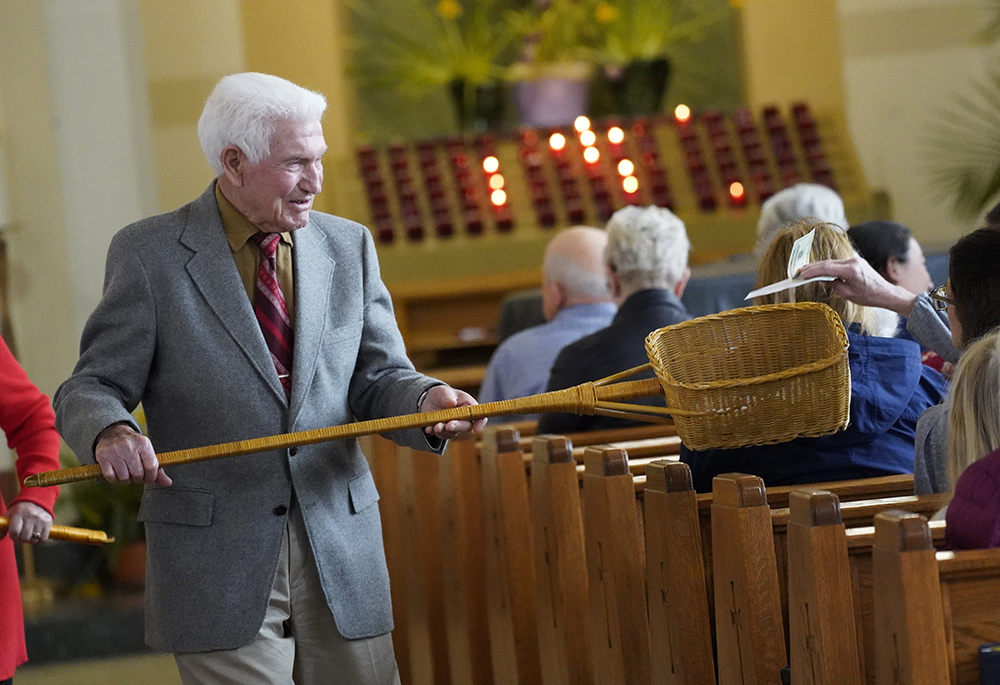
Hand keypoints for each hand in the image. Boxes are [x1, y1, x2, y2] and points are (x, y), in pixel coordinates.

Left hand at [4, 500, 52, 542]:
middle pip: (24, 537)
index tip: (14, 535)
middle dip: (21, 539)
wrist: (35, 501)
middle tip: (21, 536)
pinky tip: (36, 536)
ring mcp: (40, 519)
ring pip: (34, 538)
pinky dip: (39, 540)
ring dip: (30, 540)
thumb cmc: (19, 512)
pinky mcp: (48, 522)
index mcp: (19, 513)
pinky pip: (43, 538)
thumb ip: (3, 527)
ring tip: (28, 536)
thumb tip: (1, 538)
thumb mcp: (9, 515)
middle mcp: (31, 515)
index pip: (15, 531)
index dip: (13, 537)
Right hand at [95, 423, 171, 485]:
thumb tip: (168, 483)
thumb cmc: (134, 447)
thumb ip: (157, 469)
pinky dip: (114, 480)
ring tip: (127, 475)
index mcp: (144, 444)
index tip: (148, 478)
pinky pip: (110, 477)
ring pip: (124, 477)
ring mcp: (115, 452)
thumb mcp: (147, 453)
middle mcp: (129, 447)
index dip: (151, 477)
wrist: (113, 433)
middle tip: (136, 477)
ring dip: (126, 481)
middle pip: (138, 474)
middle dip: (138, 479)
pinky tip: (117, 474)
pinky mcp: (103, 457)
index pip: (151, 467)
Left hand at [420, 385, 486, 439]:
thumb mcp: (444, 391)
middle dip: (457, 426)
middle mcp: (464, 419)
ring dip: (444, 431)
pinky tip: (428, 428)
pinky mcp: (444, 431)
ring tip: (436, 426)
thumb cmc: (442, 394)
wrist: (430, 401)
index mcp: (469, 407)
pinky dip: (434, 432)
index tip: (477, 430)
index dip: (480, 423)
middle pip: (466, 427)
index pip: (479, 416)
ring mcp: (454, 427)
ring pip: (452, 433)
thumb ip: (447, 396)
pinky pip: (440, 435)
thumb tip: (451, 402)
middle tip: (449, 425)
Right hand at [798, 257, 917, 315]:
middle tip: (799, 271)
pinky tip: (819, 270)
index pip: (827, 268)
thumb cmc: (869, 296)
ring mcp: (855, 260)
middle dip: (813, 267)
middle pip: (828, 263)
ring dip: (819, 266)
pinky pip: (838, 263)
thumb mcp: (848, 294)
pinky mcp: (856, 262)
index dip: (812, 271)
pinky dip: (828, 266)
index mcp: (852, 271)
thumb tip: (822, 279)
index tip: (801, 274)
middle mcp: (853, 262)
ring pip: (832, 262)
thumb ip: (834, 285)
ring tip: (806, 271)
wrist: (886, 293)